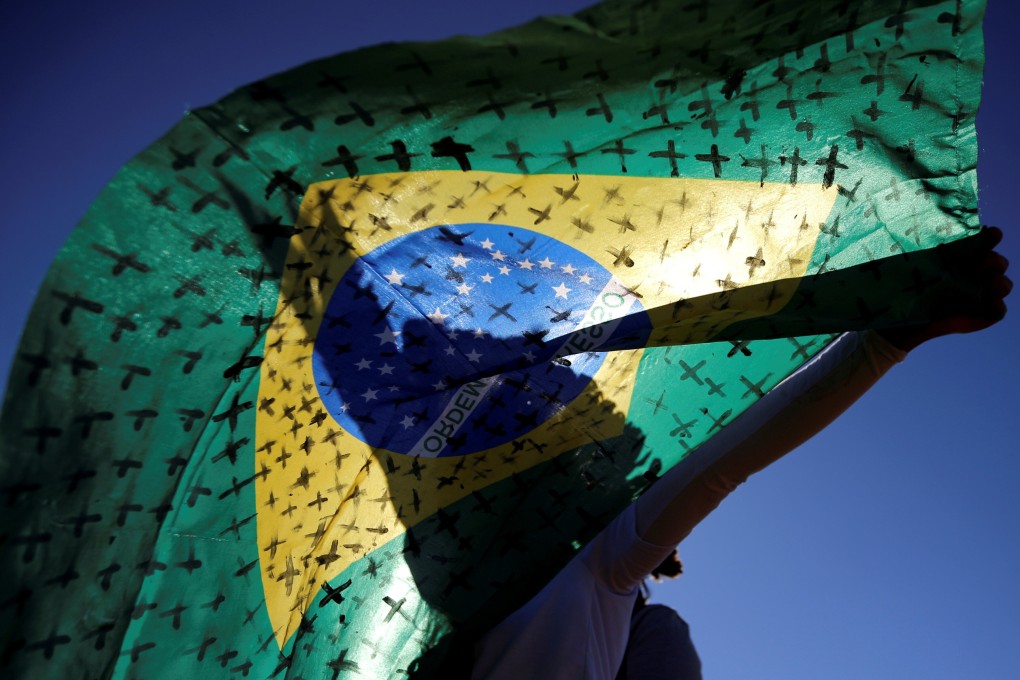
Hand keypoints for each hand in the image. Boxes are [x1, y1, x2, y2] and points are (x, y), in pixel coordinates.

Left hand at [881, 226, 1011, 351]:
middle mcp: (969, 273)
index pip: (981, 242)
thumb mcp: (899, 267)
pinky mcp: (976, 317)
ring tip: (989, 284)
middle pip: (995, 262)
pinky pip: (996, 312)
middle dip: (993, 261)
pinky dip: (996, 308)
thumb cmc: (895, 288)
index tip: (991, 233)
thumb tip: (898, 221)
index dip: (990, 236)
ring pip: (1001, 284)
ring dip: (999, 283)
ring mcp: (975, 295)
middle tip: (982, 263)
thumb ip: (905, 249)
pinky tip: (990, 304)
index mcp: (955, 257)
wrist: (891, 324)